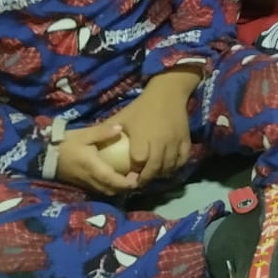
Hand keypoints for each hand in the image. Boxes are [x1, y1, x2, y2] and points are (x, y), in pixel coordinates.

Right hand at [55, 123, 138, 194]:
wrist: (42, 155)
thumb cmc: (64, 143)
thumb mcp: (84, 134)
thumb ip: (102, 132)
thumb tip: (121, 128)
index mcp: (92, 167)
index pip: (112, 180)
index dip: (126, 183)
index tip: (139, 179)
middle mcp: (89, 179)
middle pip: (111, 190)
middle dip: (125, 188)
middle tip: (138, 180)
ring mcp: (84, 183)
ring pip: (104, 192)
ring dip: (117, 190)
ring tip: (129, 181)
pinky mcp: (79, 184)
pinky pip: (97, 190)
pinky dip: (108, 188)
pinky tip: (114, 180)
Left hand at [111, 71, 196, 185]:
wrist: (167, 94)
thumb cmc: (142, 107)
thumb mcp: (122, 117)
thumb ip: (108, 131)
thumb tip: (92, 144)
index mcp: (143, 136)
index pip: (139, 162)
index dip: (133, 172)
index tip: (128, 178)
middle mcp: (160, 141)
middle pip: (154, 168)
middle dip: (146, 179)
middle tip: (139, 183)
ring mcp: (175, 141)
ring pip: (169, 166)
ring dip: (160, 175)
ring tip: (152, 176)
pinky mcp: (185, 140)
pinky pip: (182, 160)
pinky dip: (175, 167)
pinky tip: (168, 168)